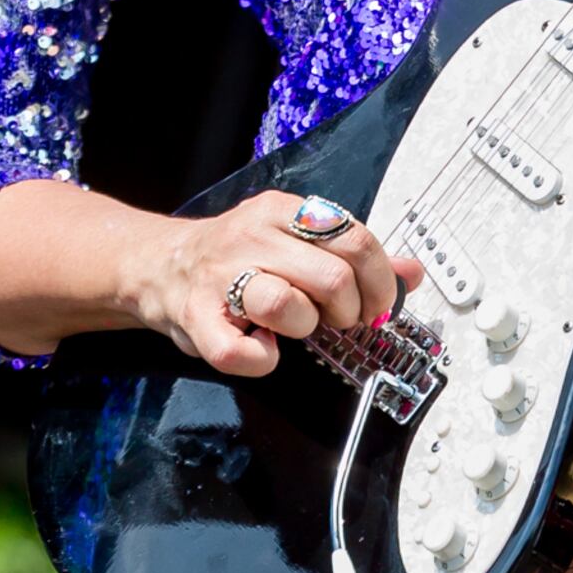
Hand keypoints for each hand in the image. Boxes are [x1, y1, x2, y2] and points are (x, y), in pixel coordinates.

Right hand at [127, 189, 419, 378]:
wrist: (159, 266)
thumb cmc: (236, 260)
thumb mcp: (294, 241)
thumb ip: (352, 255)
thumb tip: (412, 272)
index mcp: (282, 212)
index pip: (356, 239)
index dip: (379, 283)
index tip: (375, 305)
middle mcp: (253, 235)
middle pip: (333, 275)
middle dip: (347, 310)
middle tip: (335, 319)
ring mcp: (221, 276)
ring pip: (287, 305)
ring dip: (302, 328)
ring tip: (291, 327)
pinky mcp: (196, 316)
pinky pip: (239, 352)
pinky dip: (260, 360)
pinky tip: (260, 347)